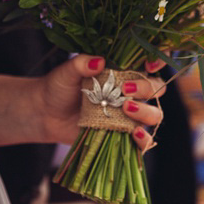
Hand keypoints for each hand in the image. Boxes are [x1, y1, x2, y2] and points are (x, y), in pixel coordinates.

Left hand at [38, 55, 165, 151]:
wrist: (46, 114)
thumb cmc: (58, 87)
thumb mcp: (67, 72)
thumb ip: (81, 64)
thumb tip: (98, 61)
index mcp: (123, 71)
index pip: (150, 64)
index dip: (158, 62)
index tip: (149, 65)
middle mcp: (131, 92)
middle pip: (156, 89)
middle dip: (148, 88)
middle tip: (126, 90)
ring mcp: (128, 115)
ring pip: (154, 114)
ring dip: (146, 112)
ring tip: (126, 109)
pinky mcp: (122, 136)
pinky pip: (143, 141)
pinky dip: (144, 140)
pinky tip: (135, 134)